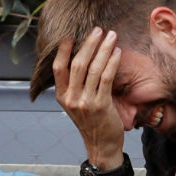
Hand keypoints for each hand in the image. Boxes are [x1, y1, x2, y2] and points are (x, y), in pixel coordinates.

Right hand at [53, 28, 125, 168]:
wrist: (101, 144)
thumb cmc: (91, 121)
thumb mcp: (76, 104)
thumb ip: (75, 85)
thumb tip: (81, 58)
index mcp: (62, 96)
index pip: (58, 68)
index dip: (63, 50)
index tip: (71, 36)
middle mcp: (71, 98)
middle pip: (77, 64)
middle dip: (89, 44)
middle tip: (98, 30)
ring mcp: (85, 102)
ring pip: (93, 68)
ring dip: (103, 49)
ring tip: (111, 36)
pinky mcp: (101, 105)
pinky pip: (106, 77)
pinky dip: (112, 62)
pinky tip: (117, 53)